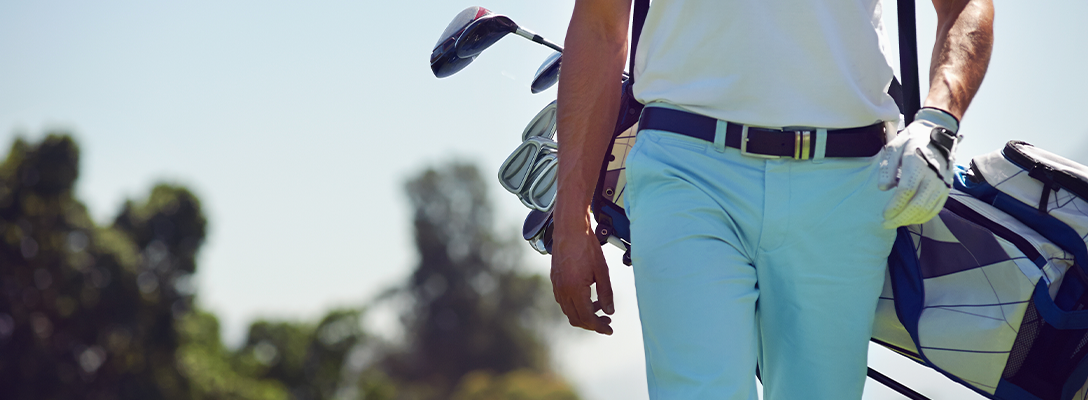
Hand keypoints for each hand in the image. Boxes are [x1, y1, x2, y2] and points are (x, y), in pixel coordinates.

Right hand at [550, 215, 613, 334]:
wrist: (569, 229)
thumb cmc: (587, 247)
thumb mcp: (602, 271)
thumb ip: (606, 293)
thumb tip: (609, 311)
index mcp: (575, 290)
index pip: (587, 317)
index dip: (599, 326)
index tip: (609, 329)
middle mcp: (563, 291)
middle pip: (576, 319)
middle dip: (592, 324)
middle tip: (607, 321)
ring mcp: (557, 286)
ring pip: (569, 311)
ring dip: (584, 314)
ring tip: (600, 307)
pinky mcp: (555, 280)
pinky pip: (563, 301)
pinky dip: (575, 305)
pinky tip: (587, 298)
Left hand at [878, 108, 960, 228]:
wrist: (937, 134)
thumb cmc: (911, 141)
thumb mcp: (893, 147)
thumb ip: (887, 167)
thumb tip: (884, 188)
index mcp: (918, 162)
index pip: (906, 190)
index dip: (895, 205)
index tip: (884, 214)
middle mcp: (933, 174)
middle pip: (918, 204)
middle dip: (900, 218)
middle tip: (886, 224)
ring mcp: (942, 182)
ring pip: (928, 209)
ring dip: (911, 220)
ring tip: (896, 223)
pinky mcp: (947, 187)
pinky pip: (936, 208)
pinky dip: (923, 217)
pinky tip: (911, 219)